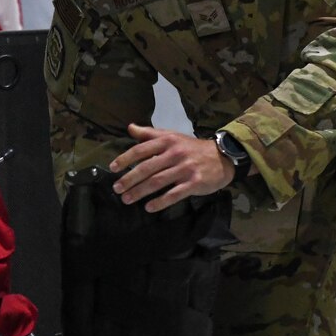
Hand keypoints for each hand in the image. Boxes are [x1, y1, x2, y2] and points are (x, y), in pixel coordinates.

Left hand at [109, 123, 234, 211]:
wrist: (222, 156)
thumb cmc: (191, 147)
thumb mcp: (172, 136)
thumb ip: (150, 133)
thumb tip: (130, 128)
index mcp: (167, 141)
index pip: (141, 149)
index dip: (125, 159)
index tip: (112, 168)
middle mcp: (175, 153)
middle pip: (147, 168)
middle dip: (129, 179)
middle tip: (116, 189)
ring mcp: (185, 168)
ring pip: (158, 182)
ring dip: (140, 192)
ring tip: (127, 199)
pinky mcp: (195, 182)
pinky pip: (174, 194)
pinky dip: (160, 202)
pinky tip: (149, 207)